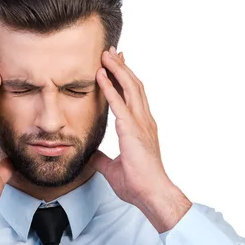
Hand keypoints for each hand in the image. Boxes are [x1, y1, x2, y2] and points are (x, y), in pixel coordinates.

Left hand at [90, 47, 190, 231]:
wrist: (152, 194)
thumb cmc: (138, 185)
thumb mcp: (114, 169)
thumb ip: (103, 159)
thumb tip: (92, 156)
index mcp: (142, 128)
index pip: (133, 97)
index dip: (124, 80)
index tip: (117, 66)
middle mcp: (144, 121)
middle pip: (134, 86)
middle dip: (122, 67)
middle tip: (112, 51)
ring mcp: (140, 123)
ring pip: (130, 87)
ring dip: (117, 69)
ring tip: (106, 54)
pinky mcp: (132, 129)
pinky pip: (118, 103)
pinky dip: (109, 86)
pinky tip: (100, 74)